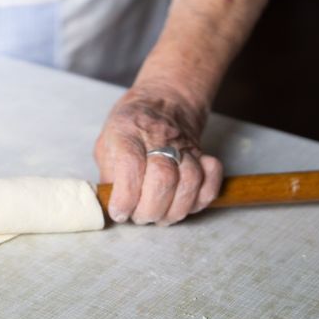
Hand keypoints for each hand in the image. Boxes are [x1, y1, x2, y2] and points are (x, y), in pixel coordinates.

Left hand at [93, 83, 221, 224]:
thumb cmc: (130, 127)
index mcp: (128, 133)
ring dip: (174, 209)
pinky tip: (185, 204)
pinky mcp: (203, 155)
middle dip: (150, 209)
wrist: (163, 102)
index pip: (131, 166)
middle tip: (139, 217)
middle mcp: (158, 139)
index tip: (119, 212)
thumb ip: (108, 174)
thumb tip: (111, 204)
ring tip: (160, 216)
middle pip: (163, 178)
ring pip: (190, 182)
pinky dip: (202, 198)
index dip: (125, 197)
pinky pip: (212, 179)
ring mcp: (184, 147)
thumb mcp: (107, 144)